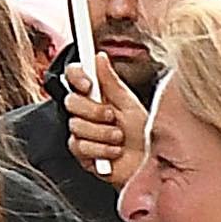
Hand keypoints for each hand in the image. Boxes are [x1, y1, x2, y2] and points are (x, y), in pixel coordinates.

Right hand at [63, 57, 142, 186]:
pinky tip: (115, 152)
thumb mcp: (130, 104)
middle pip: (70, 101)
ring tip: (119, 138)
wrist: (150, 164)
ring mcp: (82, 133)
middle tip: (112, 117)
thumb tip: (99, 57)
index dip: (76, 77)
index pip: (73, 77)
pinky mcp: (82, 154)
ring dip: (103, 133)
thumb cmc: (144, 135)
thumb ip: (111, 82)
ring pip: (76, 126)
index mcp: (96, 95)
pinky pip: (80, 146)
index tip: (88, 84)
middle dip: (94, 110)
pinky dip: (102, 149)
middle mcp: (86, 112)